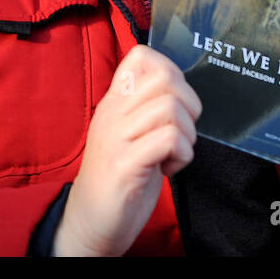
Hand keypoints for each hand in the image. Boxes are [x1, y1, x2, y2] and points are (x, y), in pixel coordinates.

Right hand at [53, 45, 201, 255]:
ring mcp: (116, 138)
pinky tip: (169, 169)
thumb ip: (147, 107)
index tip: (174, 102)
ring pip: (170, 108)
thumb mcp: (130, 131)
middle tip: (182, 130)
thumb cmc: (120, 175)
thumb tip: (181, 87)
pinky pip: (169, 139)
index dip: (171, 71)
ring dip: (188, 133)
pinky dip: (183, 154)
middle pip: (165, 78)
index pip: (141, 56)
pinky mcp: (124, 165)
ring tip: (175, 152)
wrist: (90, 222)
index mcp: (114, 102)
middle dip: (190, 103)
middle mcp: (112, 114)